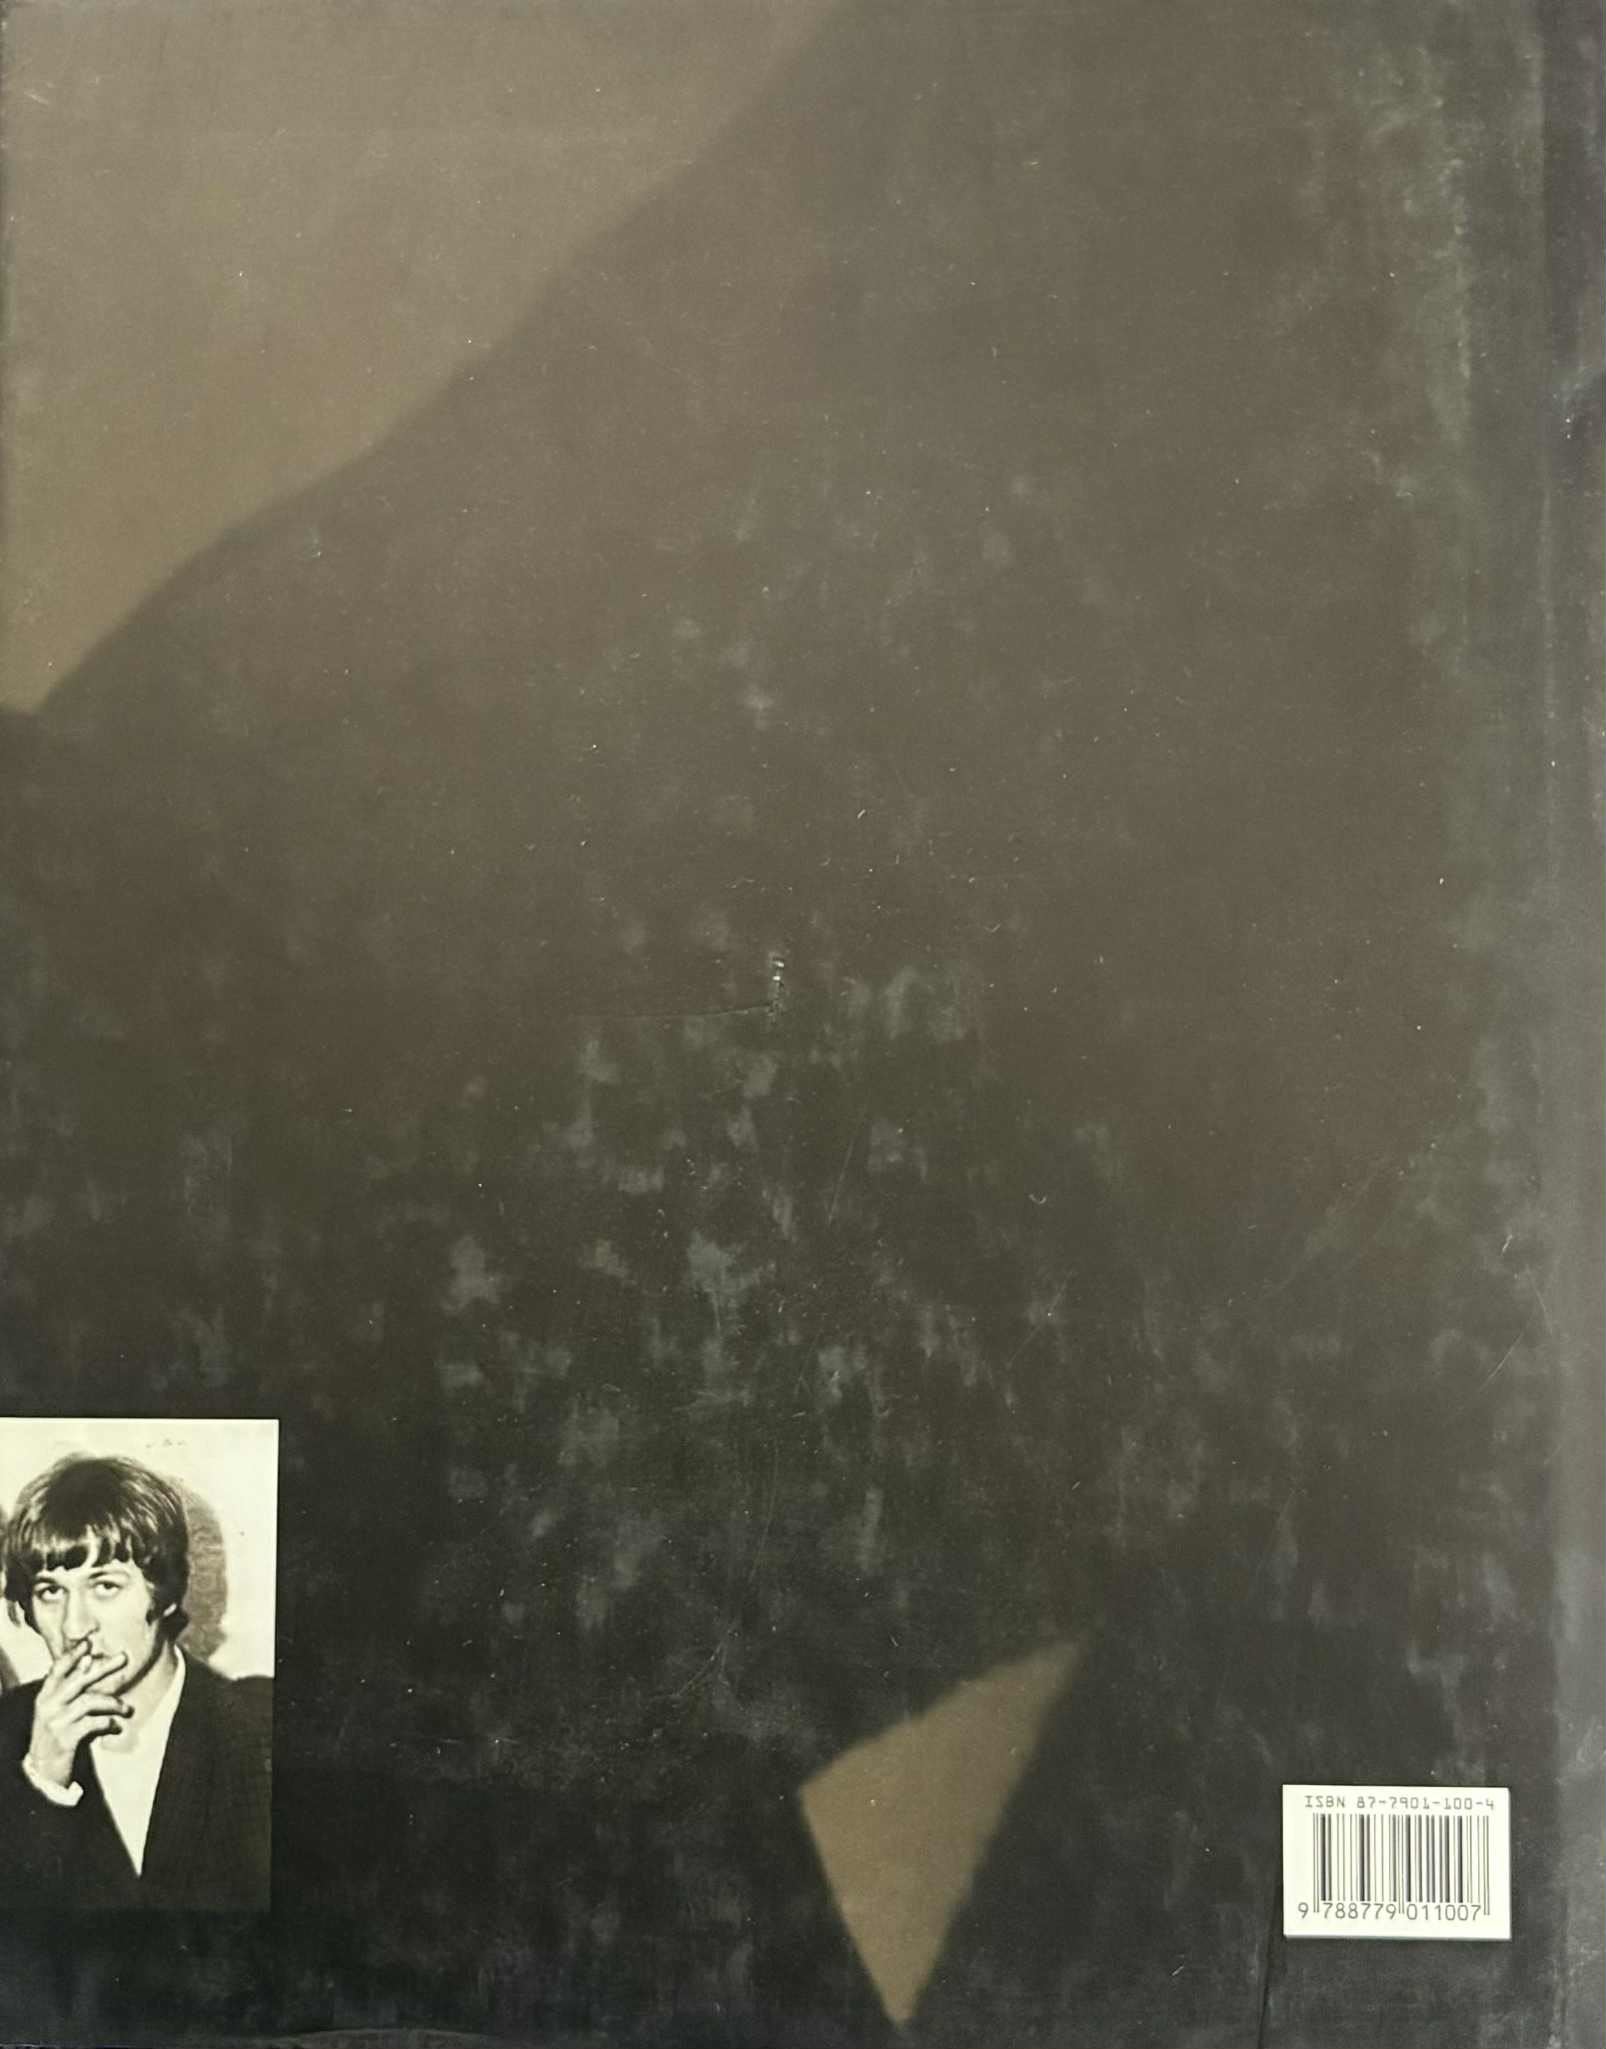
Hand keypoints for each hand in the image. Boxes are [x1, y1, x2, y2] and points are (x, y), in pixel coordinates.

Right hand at [23, 1642, 132, 1788]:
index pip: (57, 1670)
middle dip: (104, 1668)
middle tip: (124, 1658)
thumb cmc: (55, 1737)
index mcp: (44, 1697)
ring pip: (89, 1701)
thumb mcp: (58, 1711)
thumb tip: (88, 1660)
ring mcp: (56, 1723)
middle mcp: (48, 1707)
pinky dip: (108, 1723)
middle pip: (78, 1681)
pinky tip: (117, 1726)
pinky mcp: (66, 1739)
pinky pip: (93, 1723)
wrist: (42, 1773)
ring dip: (113, 1703)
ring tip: (127, 1709)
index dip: (73, 1655)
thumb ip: (71, 1688)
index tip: (89, 1643)